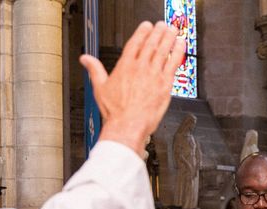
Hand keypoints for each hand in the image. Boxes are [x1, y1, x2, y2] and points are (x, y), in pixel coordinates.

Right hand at [79, 21, 185, 153]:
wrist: (128, 125)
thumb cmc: (116, 111)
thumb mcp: (100, 87)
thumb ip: (94, 70)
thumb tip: (85, 60)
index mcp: (125, 66)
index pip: (135, 43)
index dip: (142, 32)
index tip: (147, 26)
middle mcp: (140, 68)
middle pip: (151, 44)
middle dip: (157, 32)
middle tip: (162, 25)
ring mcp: (154, 75)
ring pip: (163, 51)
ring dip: (169, 38)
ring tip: (172, 30)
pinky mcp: (165, 85)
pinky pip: (173, 64)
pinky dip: (178, 52)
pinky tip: (181, 45)